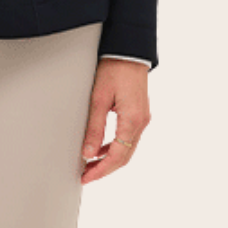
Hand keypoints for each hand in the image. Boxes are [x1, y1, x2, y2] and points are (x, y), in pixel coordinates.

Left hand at [82, 57, 149, 182]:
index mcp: (132, 120)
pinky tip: (101, 148)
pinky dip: (115, 147)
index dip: (101, 170)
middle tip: (86, 175)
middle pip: (124, 156)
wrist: (128, 50)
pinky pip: (128, 138)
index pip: (117, 156)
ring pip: (127, 148)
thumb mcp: (99, 99)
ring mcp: (142, 118)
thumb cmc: (115, 68)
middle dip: (105, 168)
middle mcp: (141, 122)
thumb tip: (89, 153)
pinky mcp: (138, 113)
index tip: (86, 177)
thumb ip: (94, 128)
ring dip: (110, 159)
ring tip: (90, 164)